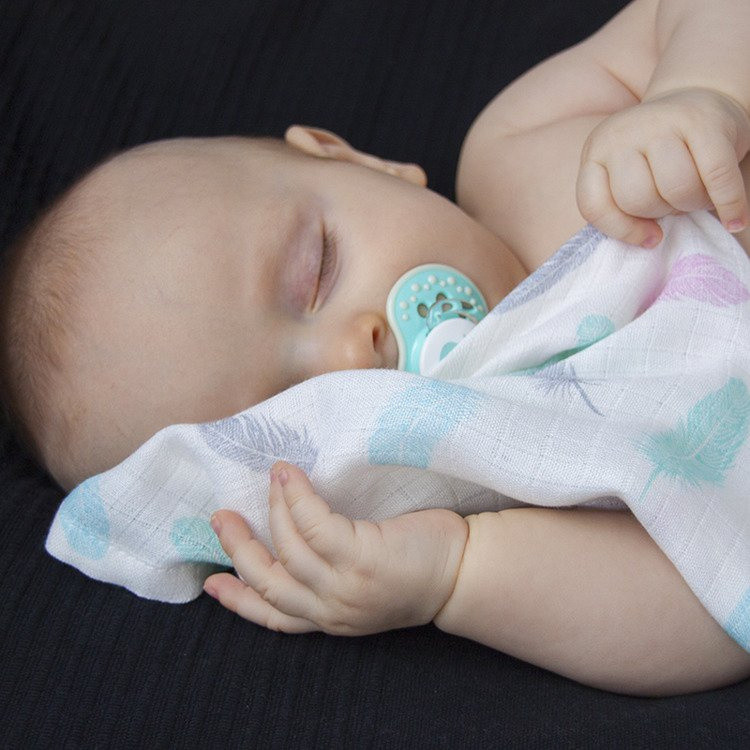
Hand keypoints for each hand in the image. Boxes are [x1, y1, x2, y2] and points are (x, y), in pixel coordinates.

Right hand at [203, 462, 467, 635]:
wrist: (466, 571)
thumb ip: (331, 575)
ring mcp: (346, 585)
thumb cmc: (418, 567)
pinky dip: (294, 496)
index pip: (274, 617)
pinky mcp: (361, 556)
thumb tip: (297, 539)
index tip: (212, 580)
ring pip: (288, 546)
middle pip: (268, 581)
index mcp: (332, 620)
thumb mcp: (366, 587)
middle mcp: (334, 610)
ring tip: (272, 477)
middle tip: (221, 517)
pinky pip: (313, 523)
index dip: (238, 601)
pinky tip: (288, 475)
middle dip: (238, 550)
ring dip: (271, 509)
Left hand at [576, 88, 749, 246]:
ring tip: (696, 196)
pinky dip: (728, 204)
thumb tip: (649, 240)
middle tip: (674, 202)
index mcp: (596, 151)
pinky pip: (716, 176)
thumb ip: (620, 206)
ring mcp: (662, 122)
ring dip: (693, 204)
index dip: (622, 230)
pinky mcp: (704, 121)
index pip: (594, 205)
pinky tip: (734, 220)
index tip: (648, 238)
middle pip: (638, 199)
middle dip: (661, 212)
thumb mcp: (624, 176)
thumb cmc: (657, 156)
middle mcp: (623, 132)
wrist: (696, 101)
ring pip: (676, 188)